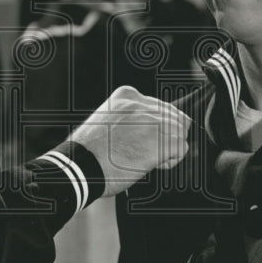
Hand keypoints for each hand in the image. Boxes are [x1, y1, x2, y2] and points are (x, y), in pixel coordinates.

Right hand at [67, 85, 190, 196]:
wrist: (80, 167)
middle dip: (167, 135)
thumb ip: (132, 116)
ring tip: (149, 158)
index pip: (161, 106)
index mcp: (127, 95)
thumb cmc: (92, 151)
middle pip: (175, 117)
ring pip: (180, 131)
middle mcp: (141, 104)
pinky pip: (181, 148)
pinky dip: (172, 159)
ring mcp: (151, 121)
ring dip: (169, 148)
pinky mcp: (158, 142)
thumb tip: (157, 124)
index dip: (158, 126)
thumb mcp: (108, 119)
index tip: (144, 139)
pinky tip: (154, 164)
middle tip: (148, 150)